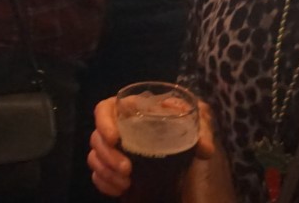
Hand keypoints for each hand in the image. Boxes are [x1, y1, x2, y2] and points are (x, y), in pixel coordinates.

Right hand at [88, 96, 217, 197]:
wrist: (193, 169)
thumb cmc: (188, 135)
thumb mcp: (198, 127)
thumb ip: (202, 131)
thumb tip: (204, 149)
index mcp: (133, 111)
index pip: (106, 108)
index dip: (104, 121)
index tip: (115, 139)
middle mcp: (120, 129)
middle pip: (96, 136)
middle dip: (108, 155)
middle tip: (128, 169)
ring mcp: (115, 151)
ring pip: (94, 157)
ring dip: (106, 171)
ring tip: (126, 183)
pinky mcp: (114, 170)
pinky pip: (98, 175)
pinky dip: (105, 183)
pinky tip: (120, 190)